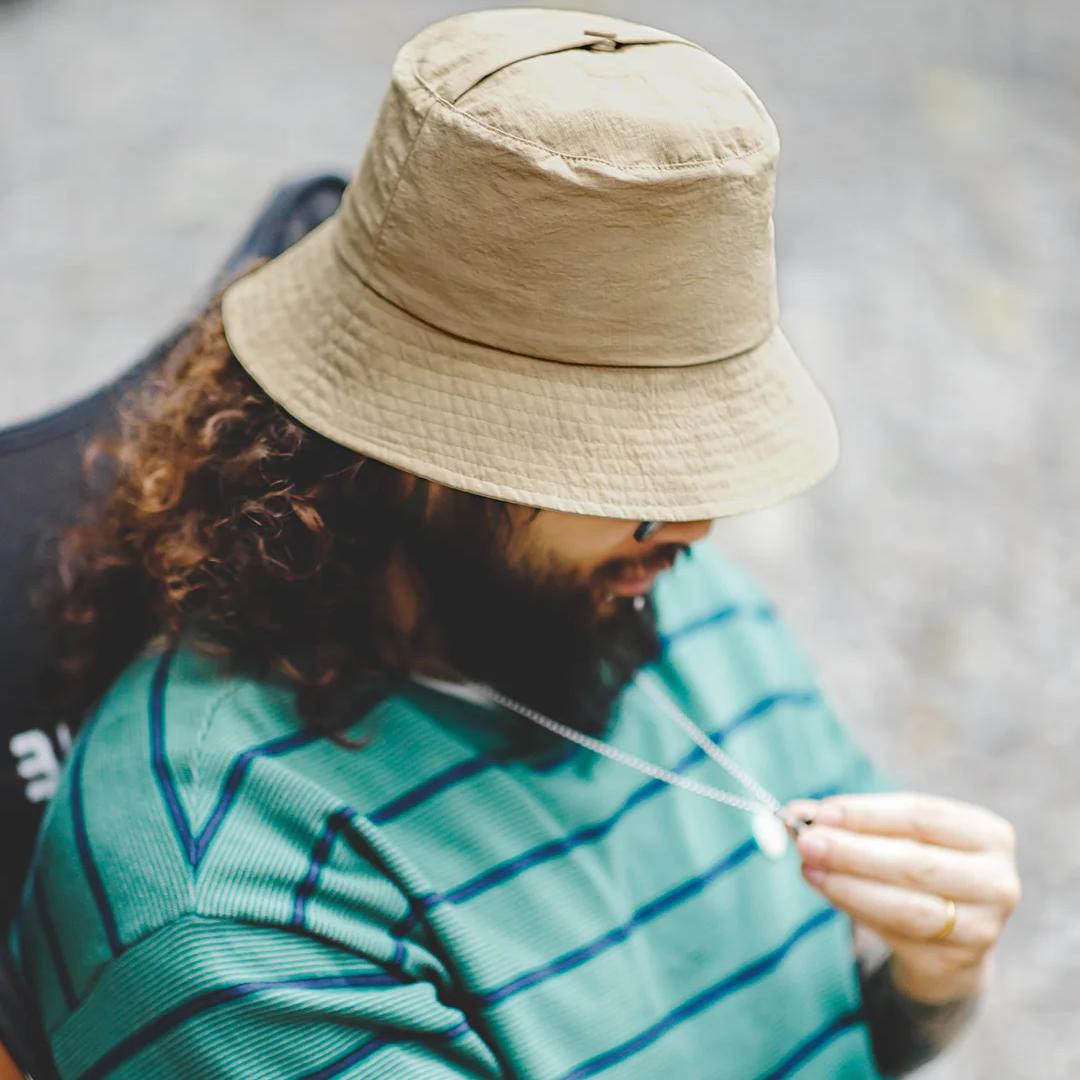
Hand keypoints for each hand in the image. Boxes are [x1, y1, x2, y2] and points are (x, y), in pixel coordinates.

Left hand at [783, 792, 1020, 1004]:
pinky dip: (857, 908)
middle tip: (805, 842)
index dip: (867, 813)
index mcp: (987, 834)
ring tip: (808, 868)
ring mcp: (984, 926)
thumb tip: (796, 813)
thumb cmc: (916, 870)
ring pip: (907, 906)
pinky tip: (827, 890)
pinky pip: (899, 934)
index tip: (820, 812)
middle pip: (915, 862)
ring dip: (849, 884)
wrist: (949, 941)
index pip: (921, 815)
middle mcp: (997, 880)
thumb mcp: (895, 839)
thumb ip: (851, 824)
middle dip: (853, 851)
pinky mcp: (959, 961)